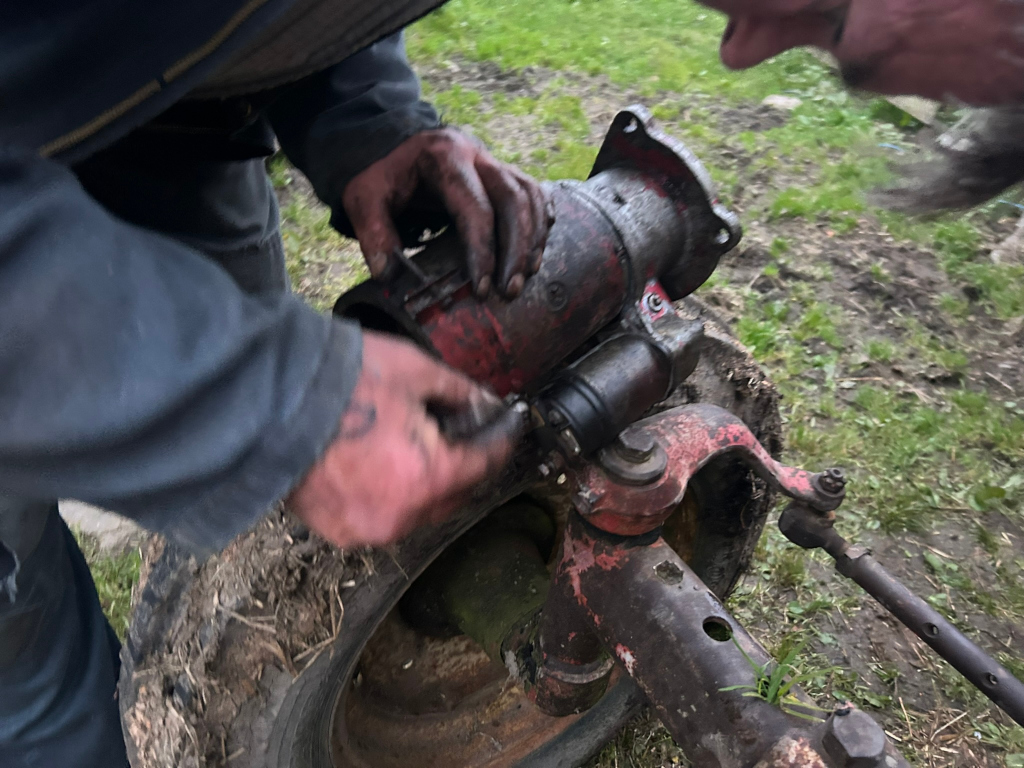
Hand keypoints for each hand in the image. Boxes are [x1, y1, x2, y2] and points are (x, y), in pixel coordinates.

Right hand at [287, 332, 521, 548]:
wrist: (264, 395)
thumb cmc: (341, 379)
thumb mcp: (415, 372)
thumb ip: (460, 393)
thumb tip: (485, 403)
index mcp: (427, 479)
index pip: (484, 465)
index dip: (501, 439)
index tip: (508, 422)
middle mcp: (402, 516)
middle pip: (454, 494)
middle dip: (465, 462)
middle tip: (465, 429)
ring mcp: (367, 528)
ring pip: (419, 509)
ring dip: (428, 482)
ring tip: (421, 443)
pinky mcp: (337, 530)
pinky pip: (383, 515)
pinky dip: (392, 494)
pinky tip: (387, 462)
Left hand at [342, 128, 553, 298]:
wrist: (389, 142)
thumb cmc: (381, 174)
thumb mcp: (363, 198)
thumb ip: (373, 233)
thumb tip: (388, 275)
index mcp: (444, 157)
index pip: (475, 207)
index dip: (483, 250)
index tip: (481, 288)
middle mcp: (477, 154)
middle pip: (514, 199)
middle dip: (516, 249)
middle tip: (509, 290)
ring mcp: (493, 161)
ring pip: (530, 195)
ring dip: (533, 239)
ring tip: (525, 277)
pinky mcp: (502, 171)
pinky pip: (534, 193)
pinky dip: (540, 221)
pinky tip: (536, 250)